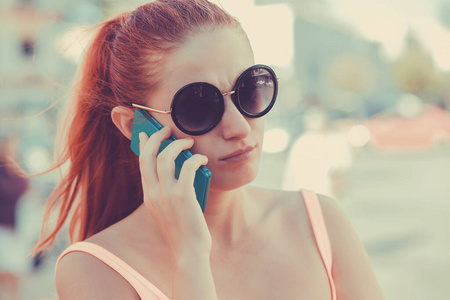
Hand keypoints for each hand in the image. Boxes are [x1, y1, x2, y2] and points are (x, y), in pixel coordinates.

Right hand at [138, 127, 211, 258]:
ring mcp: (166, 194)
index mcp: (148, 196)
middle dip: (157, 137)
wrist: (188, 252)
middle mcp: (153, 193)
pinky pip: (188, 167)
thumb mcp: (168, 210)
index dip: (143, 145)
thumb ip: (167, 192)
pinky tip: (202, 159)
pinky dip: (196, 158)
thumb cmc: (183, 231)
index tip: (144, 133)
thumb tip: (180, 170)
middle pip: (148, 156)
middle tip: (167, 130)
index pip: (141, 164)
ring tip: (189, 142)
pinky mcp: (183, 196)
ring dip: (178, 145)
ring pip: (166, 157)